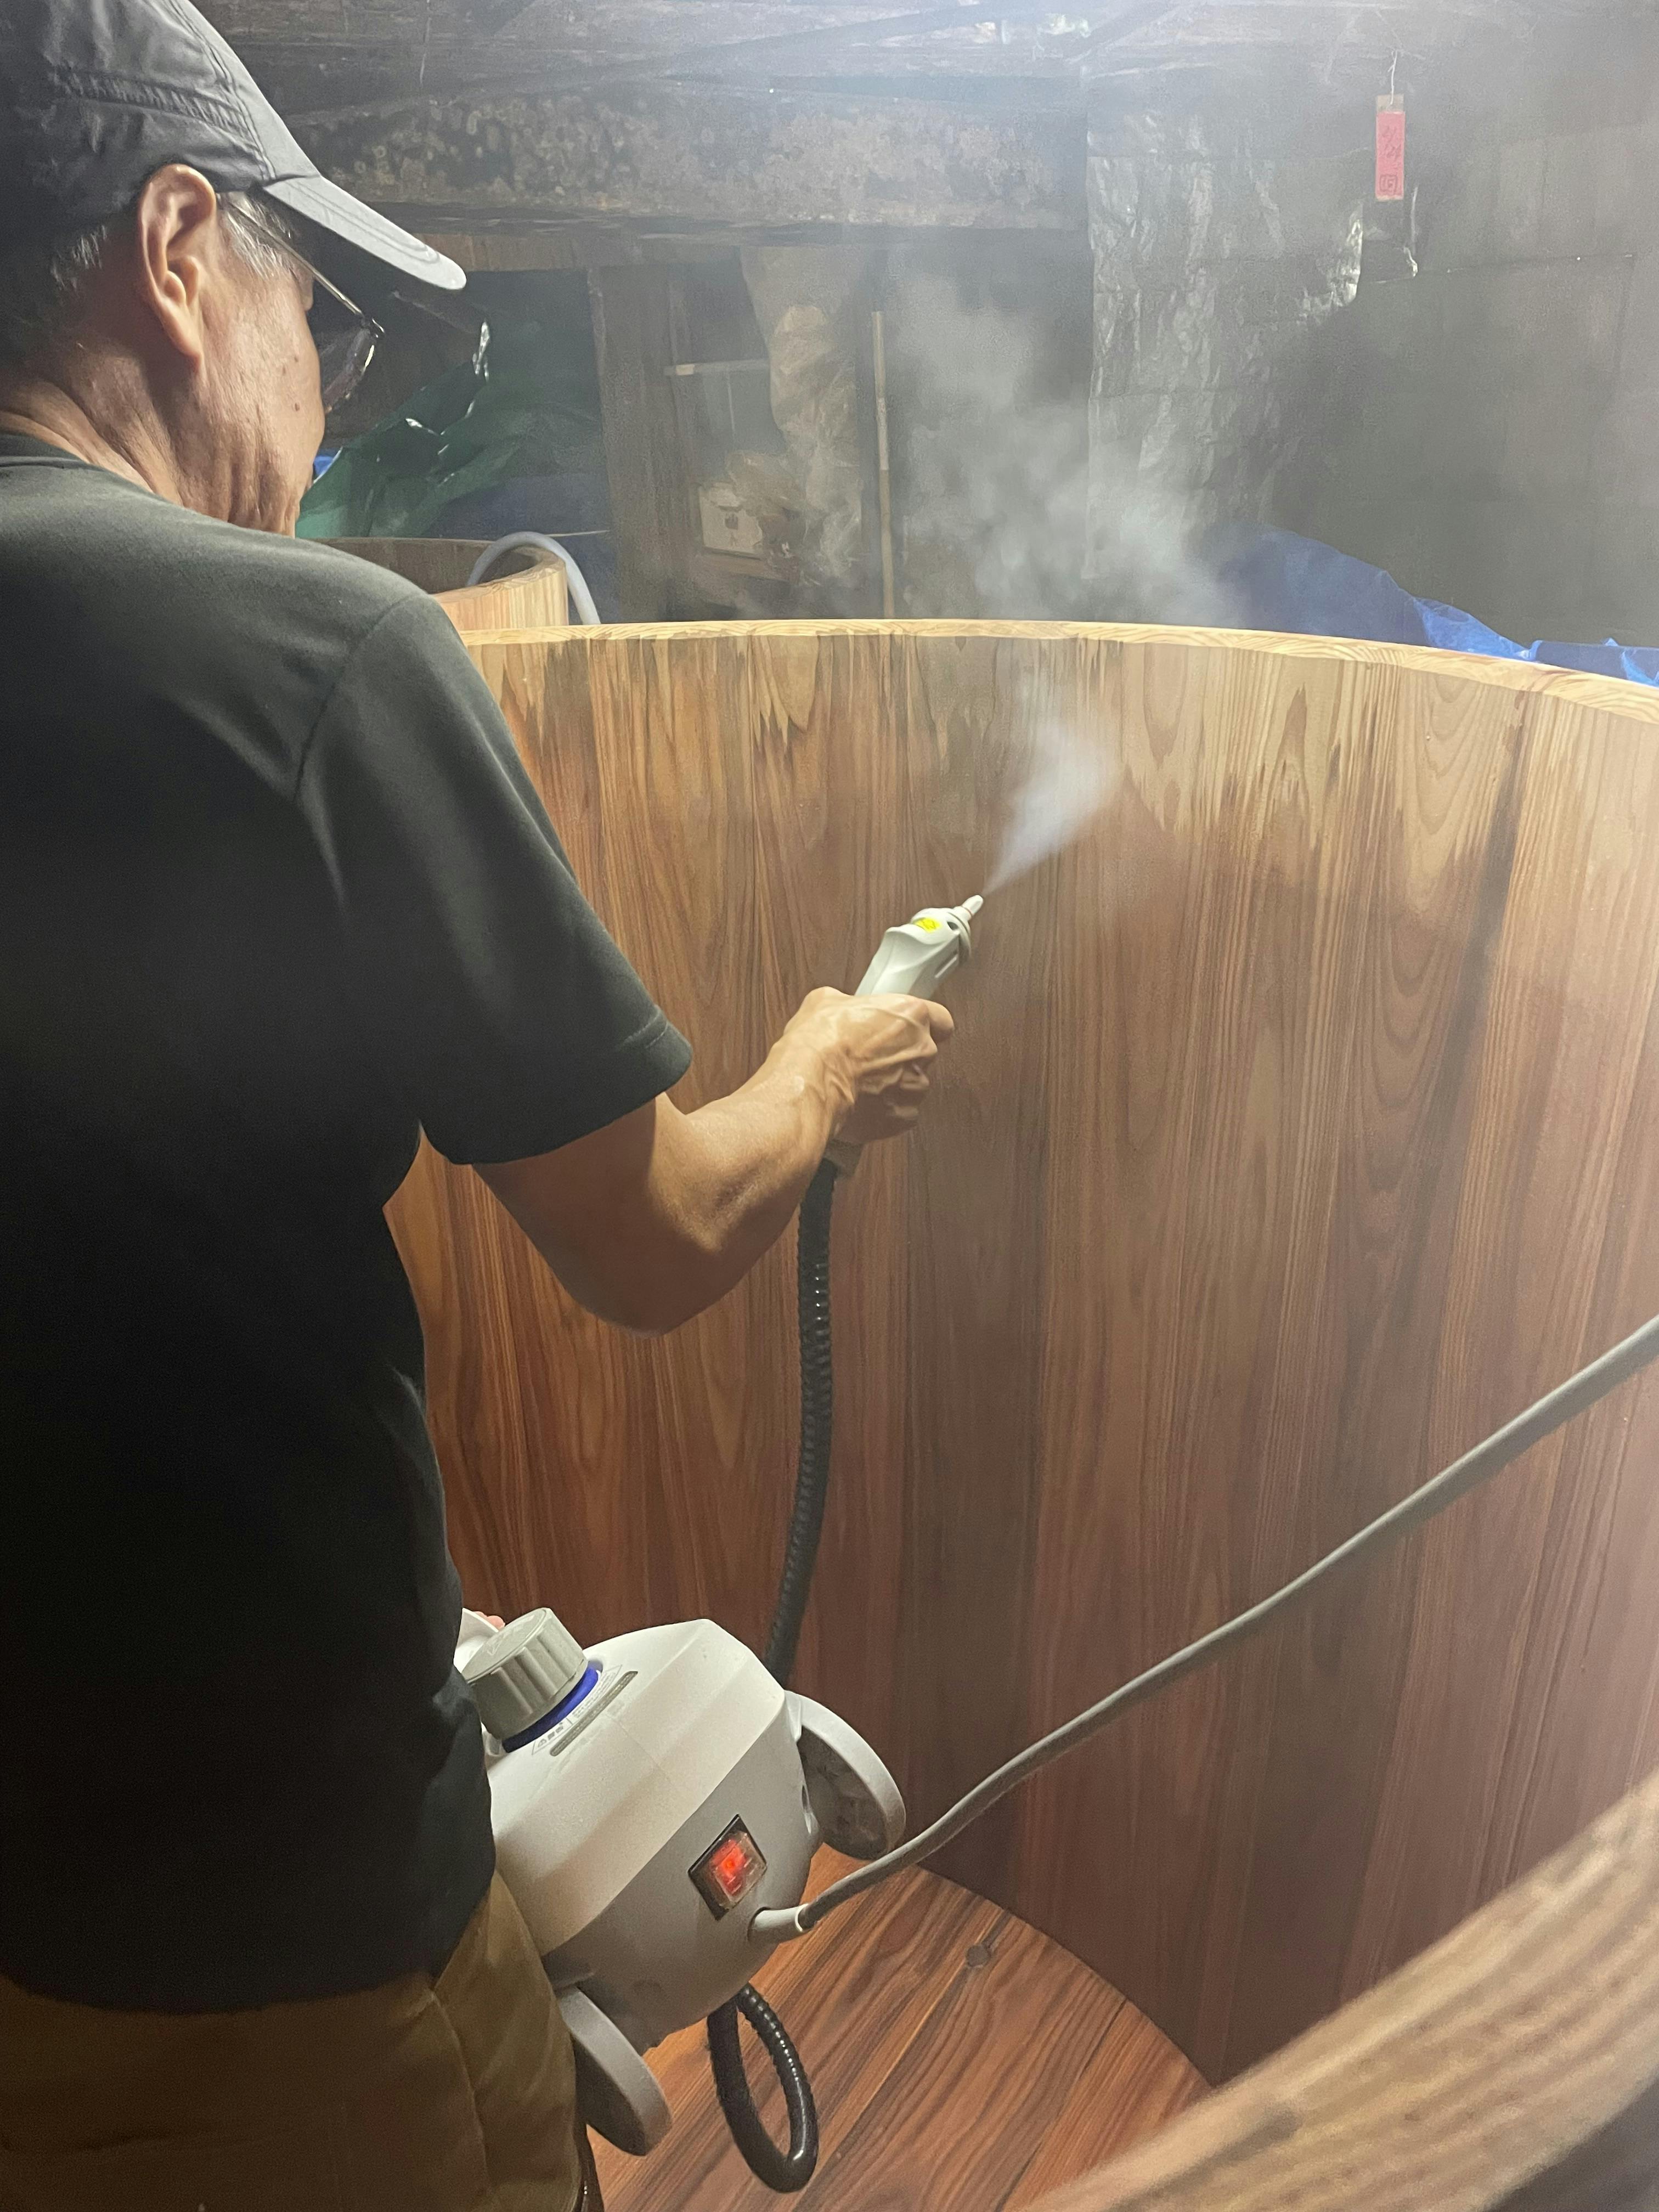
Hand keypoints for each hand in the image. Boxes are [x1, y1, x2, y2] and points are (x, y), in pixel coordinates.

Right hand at [780, 987, 954, 1147]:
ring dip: (893, 1084)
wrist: (810, 1082)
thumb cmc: (820, 1042)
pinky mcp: (903, 1116)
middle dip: (901, 1056)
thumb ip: (850, 1005)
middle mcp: (921, 1049)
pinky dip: (885, 1110)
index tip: (911, 1031)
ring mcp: (915, 1085)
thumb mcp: (826, 1001)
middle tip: (870, 1057)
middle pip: (923, 1054)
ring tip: (861, 1082)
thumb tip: (842, 1009)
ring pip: (912, 1085)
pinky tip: (862, 1103)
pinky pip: (901, 1112)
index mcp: (911, 1015)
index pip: (942, 1021)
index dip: (926, 1027)